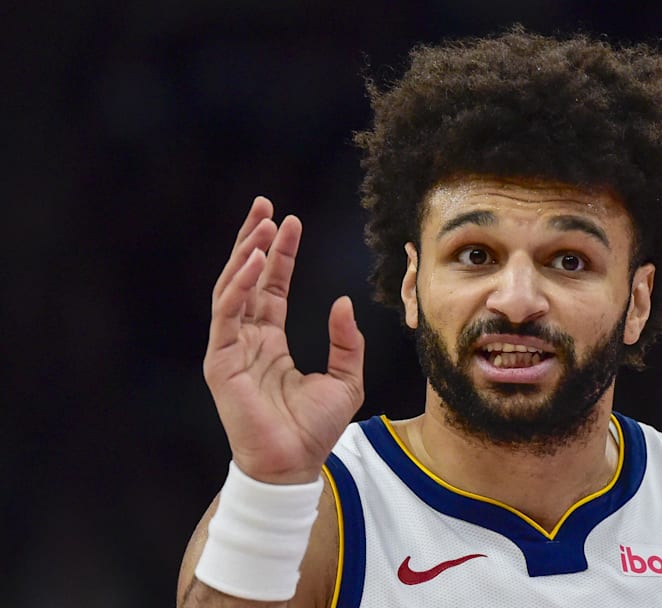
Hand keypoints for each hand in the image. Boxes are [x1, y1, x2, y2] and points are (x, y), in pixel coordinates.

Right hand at [203, 196, 364, 483]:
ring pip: (232, 290)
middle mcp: (247, 340)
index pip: (272, 288)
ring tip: (261, 224)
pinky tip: (252, 260)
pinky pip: (226, 315)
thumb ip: (346, 341)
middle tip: (265, 205)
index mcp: (271, 343)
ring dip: (244, 254)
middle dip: (254, 241)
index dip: (280, 255)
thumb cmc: (316, 429)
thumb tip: (344, 302)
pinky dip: (238, 286)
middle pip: (247, 280)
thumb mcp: (346, 378)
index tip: (291, 221)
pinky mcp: (220, 362)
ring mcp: (230, 350)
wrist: (296, 464)